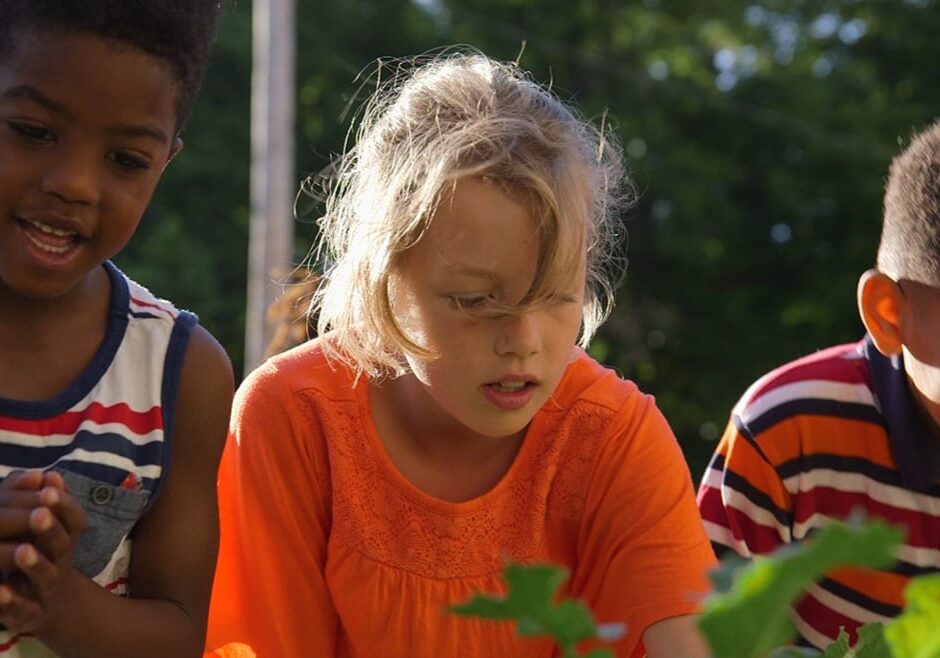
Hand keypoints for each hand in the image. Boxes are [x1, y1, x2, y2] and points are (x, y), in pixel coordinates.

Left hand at [0, 470, 85, 632]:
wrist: (52, 604)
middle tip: (38, 514)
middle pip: (62, 545)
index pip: (74, 520)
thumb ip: (46, 501)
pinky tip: (0, 591)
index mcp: (65, 539)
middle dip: (50, 530)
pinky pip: (23, 609)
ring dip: (35, 564)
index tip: (48, 491)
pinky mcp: (31, 613)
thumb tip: (49, 474)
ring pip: (46, 576)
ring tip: (22, 551)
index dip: (64, 506)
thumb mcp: (47, 527)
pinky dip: (12, 601)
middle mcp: (61, 562)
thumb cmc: (45, 555)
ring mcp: (48, 588)